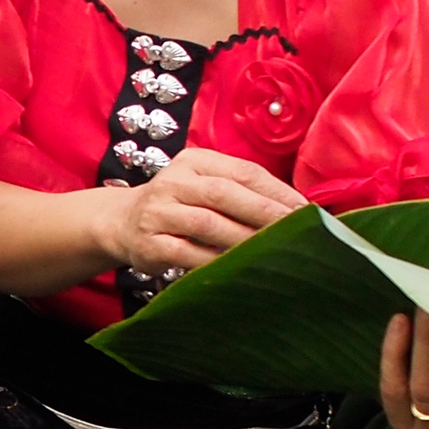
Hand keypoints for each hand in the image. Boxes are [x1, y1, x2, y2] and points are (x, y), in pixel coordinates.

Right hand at [99, 147, 304, 275]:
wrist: (122, 222)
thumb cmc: (180, 205)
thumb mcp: (205, 185)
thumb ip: (243, 192)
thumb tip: (298, 211)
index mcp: (194, 161)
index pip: (242, 172)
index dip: (277, 191)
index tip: (305, 211)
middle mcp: (172, 182)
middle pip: (224, 194)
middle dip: (264, 213)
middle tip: (297, 231)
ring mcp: (156, 212)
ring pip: (206, 224)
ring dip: (243, 238)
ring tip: (272, 250)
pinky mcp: (148, 243)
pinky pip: (185, 252)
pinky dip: (214, 260)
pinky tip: (236, 267)